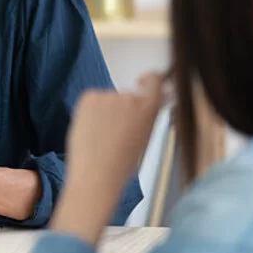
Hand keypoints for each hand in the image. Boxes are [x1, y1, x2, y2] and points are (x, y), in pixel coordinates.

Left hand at [50, 72, 165, 243]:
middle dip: (121, 108)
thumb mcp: (145, 137)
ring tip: (101, 136)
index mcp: (150, 108)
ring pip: (107, 100)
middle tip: (115, 132)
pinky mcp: (89, 96)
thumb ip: (150, 114)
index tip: (143, 82)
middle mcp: (131, 96)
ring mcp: (109, 95)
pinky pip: (91, 100)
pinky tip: (91, 130)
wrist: (97, 173)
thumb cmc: (122, 163)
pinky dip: (89, 112)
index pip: (154, 80)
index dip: (149, 80)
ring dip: (104, 112)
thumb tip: (162, 96)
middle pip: (127, 95)